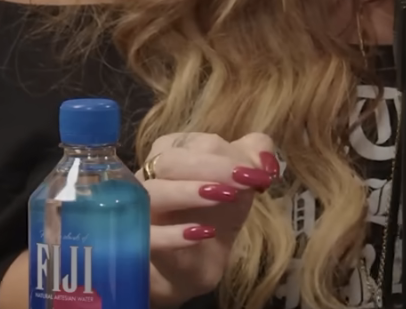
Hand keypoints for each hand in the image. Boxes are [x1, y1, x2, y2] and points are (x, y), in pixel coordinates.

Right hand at [140, 131, 279, 308]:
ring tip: (223, 197)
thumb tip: (265, 158)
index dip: (226, 154)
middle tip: (244, 181)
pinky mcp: (139, 243)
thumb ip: (255, 157)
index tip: (256, 173)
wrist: (196, 261)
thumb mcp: (240, 182)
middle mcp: (150, 175)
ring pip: (154, 192)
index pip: (193, 143)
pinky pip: (148, 235)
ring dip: (189, 192)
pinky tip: (203, 233)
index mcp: (172, 151)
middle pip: (170, 161)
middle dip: (210, 167)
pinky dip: (174, 234)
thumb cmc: (214, 212)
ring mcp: (140, 209)